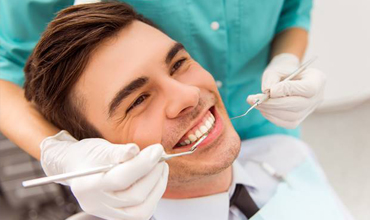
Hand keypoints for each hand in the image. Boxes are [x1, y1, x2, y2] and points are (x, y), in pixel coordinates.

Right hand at [41, 130, 168, 219]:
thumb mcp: (99, 148)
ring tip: (160, 167)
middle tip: (160, 156)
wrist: (77, 167)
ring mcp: (107, 213)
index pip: (120, 179)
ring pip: (141, 211)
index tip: (157, 150)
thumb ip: (117, 151)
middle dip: (154, 174)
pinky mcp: (118, 216)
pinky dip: (153, 196)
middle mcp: (96, 204)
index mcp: (87, 186)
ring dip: (157, 187)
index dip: (143, 164)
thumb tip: (135, 150)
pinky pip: (142, 212)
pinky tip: (155, 179)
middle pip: (134, 197)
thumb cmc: (88, 155)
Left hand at [247, 53, 325, 128]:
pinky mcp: (299, 120)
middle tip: (256, 100)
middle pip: (299, 105)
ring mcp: (309, 110)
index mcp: (317, 80)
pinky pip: (286, 123)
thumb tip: (267, 92)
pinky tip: (263, 108)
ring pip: (291, 116)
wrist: (287, 79)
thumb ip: (271, 78)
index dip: (289, 90)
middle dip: (275, 104)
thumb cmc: (282, 72)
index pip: (308, 89)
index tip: (271, 90)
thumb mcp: (276, 69)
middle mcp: (317, 97)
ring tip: (256, 102)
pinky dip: (272, 116)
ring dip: (270, 111)